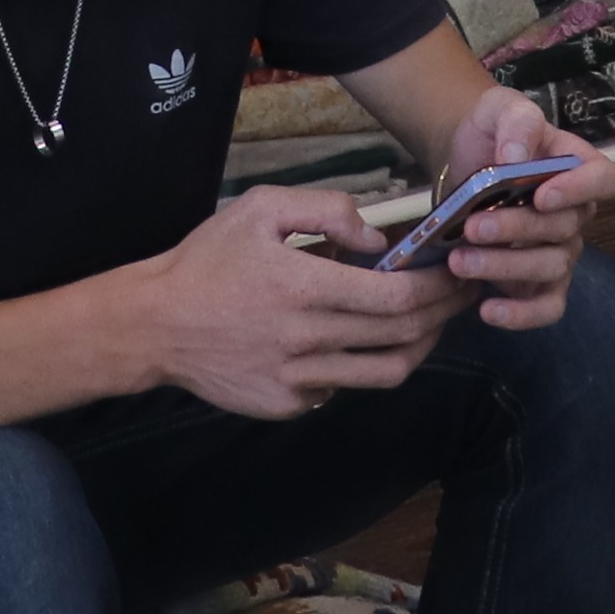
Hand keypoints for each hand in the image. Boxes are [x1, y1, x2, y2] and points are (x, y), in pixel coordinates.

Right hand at [134, 182, 458, 419]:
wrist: (153, 325)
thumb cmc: (207, 261)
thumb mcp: (260, 208)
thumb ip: (326, 209)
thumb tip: (376, 238)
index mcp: (304, 286)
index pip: (398, 296)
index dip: (439, 288)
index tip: (458, 272)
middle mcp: (307, 339)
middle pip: (402, 335)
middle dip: (443, 313)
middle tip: (461, 294)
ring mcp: (299, 380)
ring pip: (384, 372)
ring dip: (419, 346)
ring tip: (428, 323)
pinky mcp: (288, 405)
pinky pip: (343, 387)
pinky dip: (362, 364)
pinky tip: (357, 340)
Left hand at [433, 91, 614, 330]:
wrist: (462, 158)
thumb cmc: (492, 131)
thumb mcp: (500, 108)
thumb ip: (516, 123)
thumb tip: (517, 158)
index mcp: (578, 167)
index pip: (605, 181)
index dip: (581, 191)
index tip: (541, 195)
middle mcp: (575, 213)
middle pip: (565, 229)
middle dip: (517, 230)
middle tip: (473, 227)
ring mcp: (558, 250)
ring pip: (551, 268)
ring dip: (506, 268)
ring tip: (460, 261)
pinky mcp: (536, 281)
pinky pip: (546, 306)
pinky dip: (522, 315)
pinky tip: (486, 311)